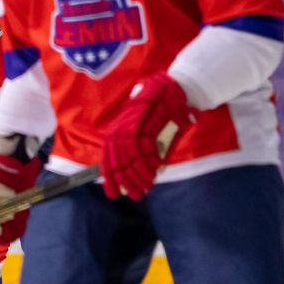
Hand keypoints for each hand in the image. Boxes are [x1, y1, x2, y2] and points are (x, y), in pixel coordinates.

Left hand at [100, 71, 191, 199]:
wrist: (175, 88)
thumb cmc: (164, 113)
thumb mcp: (150, 133)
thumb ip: (148, 151)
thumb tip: (152, 173)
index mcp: (117, 129)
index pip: (108, 156)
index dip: (110, 176)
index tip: (113, 194)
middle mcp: (121, 126)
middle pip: (117, 157)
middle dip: (125, 179)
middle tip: (134, 195)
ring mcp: (132, 121)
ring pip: (130, 153)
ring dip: (138, 173)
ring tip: (145, 188)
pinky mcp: (146, 118)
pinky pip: (144, 144)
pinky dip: (149, 161)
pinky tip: (154, 173)